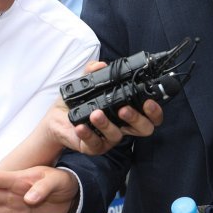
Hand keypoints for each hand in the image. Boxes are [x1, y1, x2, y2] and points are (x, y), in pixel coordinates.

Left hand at [47, 61, 164, 155]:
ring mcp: (109, 138)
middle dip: (137, 119)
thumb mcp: (84, 84)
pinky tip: (81, 126)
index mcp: (127, 110)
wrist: (57, 119)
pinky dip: (88, 134)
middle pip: (144, 129)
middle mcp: (122, 125)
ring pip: (117, 135)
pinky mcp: (94, 146)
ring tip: (95, 114)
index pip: (149, 114)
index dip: (154, 111)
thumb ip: (93, 72)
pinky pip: (95, 144)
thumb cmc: (77, 103)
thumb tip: (100, 65)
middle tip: (124, 110)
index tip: (149, 102)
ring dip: (107, 124)